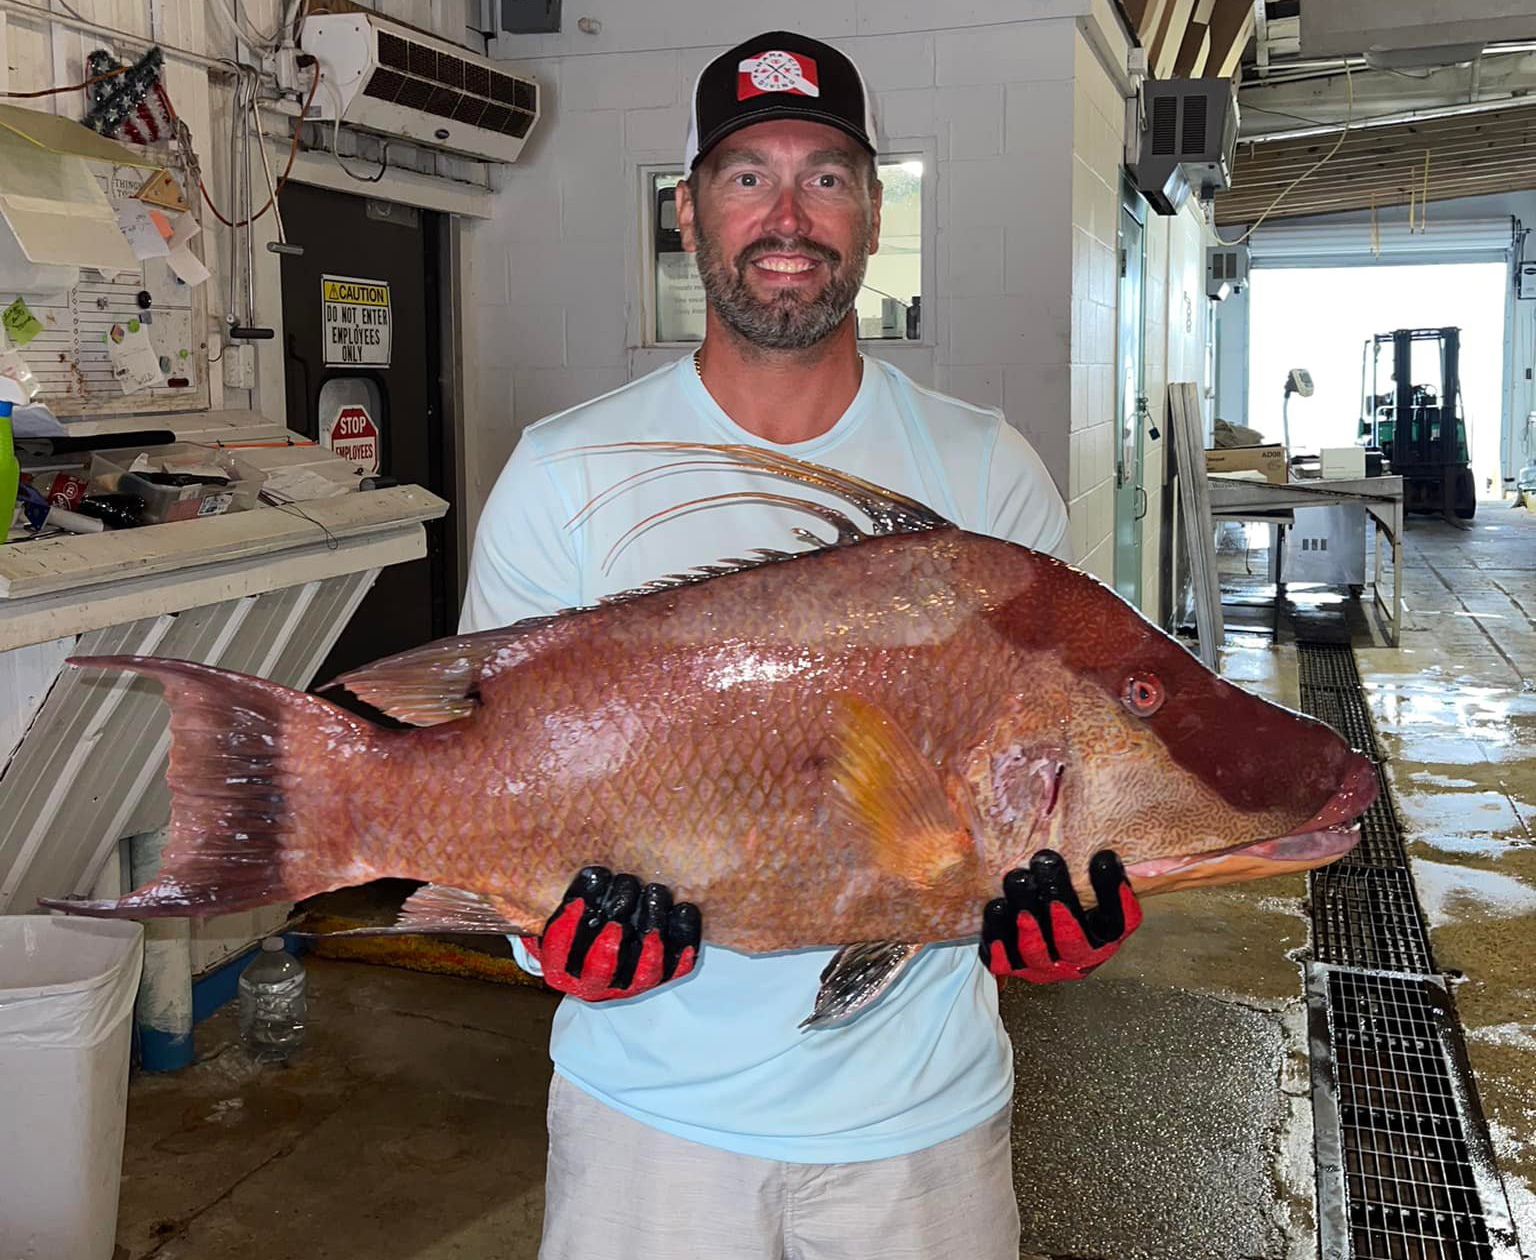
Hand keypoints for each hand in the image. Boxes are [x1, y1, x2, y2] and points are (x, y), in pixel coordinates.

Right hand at [525, 866, 700, 1001]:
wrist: (604, 952)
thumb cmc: (576, 919)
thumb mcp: (550, 907)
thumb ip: (540, 892)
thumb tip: (511, 850)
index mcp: (558, 967)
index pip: (560, 945)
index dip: (575, 913)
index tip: (591, 878)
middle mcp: (591, 984)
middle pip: (604, 960)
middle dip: (617, 917)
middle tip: (626, 881)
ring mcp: (628, 986)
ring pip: (643, 967)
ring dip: (651, 925)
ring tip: (655, 890)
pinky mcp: (661, 978)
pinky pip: (676, 965)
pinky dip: (683, 937)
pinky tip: (684, 909)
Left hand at [980, 849, 1141, 982]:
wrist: (1030, 919)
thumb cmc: (1064, 888)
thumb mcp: (1086, 876)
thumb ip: (1108, 865)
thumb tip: (1147, 852)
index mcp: (1105, 936)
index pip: (1119, 923)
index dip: (1113, 893)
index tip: (1103, 857)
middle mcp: (1079, 957)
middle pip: (1073, 939)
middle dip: (1058, 897)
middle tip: (1045, 861)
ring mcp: (1046, 967)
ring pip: (1036, 951)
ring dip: (1025, 916)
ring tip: (1016, 879)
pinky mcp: (1014, 968)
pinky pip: (1004, 961)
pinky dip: (998, 937)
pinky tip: (996, 907)